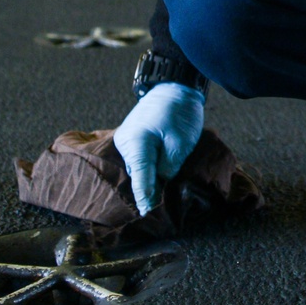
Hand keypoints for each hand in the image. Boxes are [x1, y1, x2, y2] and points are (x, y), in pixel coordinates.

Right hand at [112, 82, 204, 216]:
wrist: (174, 87)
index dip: (145, 199)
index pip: (140, 179)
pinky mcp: (132, 140)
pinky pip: (139, 161)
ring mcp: (126, 142)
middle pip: (136, 175)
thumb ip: (167, 167)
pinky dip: (146, 170)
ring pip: (137, 169)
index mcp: (136, 144)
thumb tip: (160, 183)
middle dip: (146, 192)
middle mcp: (125, 144)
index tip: (147, 217)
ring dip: (147, 180)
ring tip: (157, 199)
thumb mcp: (179, 143)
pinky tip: (154, 181)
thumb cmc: (179, 113)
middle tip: (155, 214)